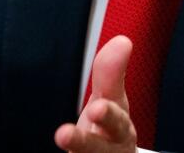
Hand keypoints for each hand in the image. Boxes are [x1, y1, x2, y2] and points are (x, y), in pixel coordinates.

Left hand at [54, 35, 136, 152]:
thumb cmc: (110, 129)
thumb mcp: (110, 100)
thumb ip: (110, 74)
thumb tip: (123, 41)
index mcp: (119, 130)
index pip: (116, 122)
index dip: (108, 116)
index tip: (96, 108)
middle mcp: (111, 151)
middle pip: (100, 150)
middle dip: (86, 143)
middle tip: (66, 134)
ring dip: (76, 151)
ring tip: (59, 137)